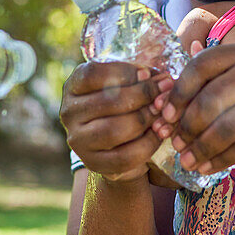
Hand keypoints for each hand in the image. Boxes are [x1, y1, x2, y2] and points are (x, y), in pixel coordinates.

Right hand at [60, 61, 172, 182]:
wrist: (112, 144)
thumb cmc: (119, 104)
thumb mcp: (123, 85)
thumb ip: (140, 79)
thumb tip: (162, 80)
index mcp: (73, 87)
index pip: (92, 74)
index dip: (123, 72)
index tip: (147, 73)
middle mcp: (70, 113)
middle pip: (108, 102)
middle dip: (143, 95)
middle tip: (164, 91)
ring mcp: (78, 140)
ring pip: (114, 130)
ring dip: (145, 119)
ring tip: (161, 112)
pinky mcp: (93, 163)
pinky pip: (125, 157)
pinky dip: (148, 144)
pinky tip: (158, 133)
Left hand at [157, 41, 234, 173]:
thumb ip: (218, 69)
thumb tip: (173, 70)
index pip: (202, 66)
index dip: (179, 91)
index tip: (164, 113)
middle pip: (211, 98)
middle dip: (187, 125)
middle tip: (173, 142)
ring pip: (226, 126)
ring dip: (201, 147)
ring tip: (186, 161)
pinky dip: (222, 159)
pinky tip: (207, 167)